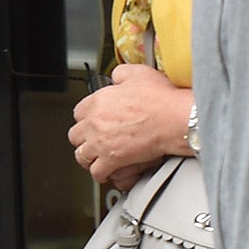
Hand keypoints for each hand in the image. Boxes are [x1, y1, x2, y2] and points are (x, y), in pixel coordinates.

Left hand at [70, 63, 194, 186]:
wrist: (172, 119)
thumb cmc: (161, 99)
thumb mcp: (138, 74)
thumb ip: (121, 74)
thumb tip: (116, 77)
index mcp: (99, 101)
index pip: (78, 112)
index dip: (86, 118)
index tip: (92, 121)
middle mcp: (95, 122)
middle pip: (75, 135)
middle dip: (83, 139)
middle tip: (92, 141)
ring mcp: (101, 143)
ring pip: (81, 156)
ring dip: (88, 158)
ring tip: (96, 158)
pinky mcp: (111, 160)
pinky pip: (96, 172)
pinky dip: (100, 174)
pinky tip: (106, 172)